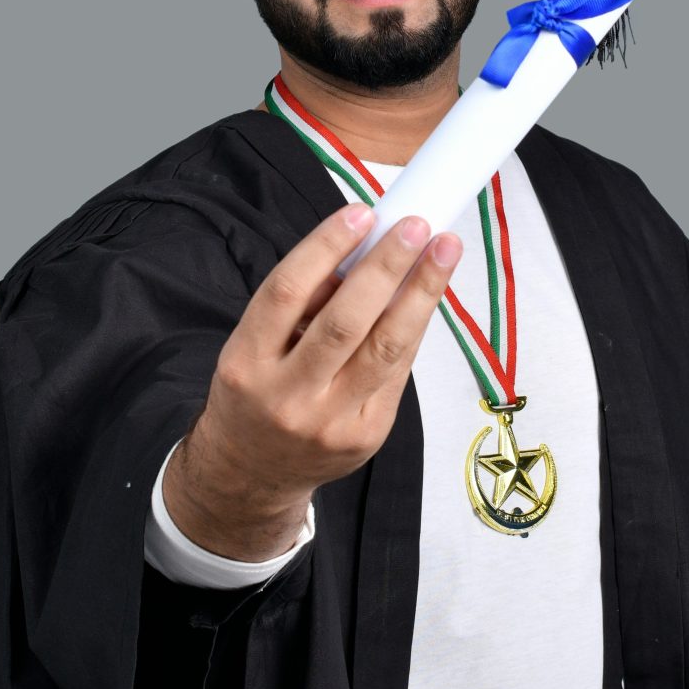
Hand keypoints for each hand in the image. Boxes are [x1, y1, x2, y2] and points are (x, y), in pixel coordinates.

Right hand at [164, 202, 461, 561]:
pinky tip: (427, 295)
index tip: (360, 213)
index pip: (285, 293)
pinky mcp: (365, 438)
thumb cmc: (255, 391)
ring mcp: (329, 423)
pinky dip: (415, 329)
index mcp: (245, 363)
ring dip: (421, 293)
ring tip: (444, 251)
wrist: (249, 474)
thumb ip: (299, 305)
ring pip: (385, 349)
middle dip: (387, 267)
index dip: (324, 248)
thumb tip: (361, 250)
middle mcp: (285, 397)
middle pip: (344, 322)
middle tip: (417, 226)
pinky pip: (397, 373)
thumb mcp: (252, 346)